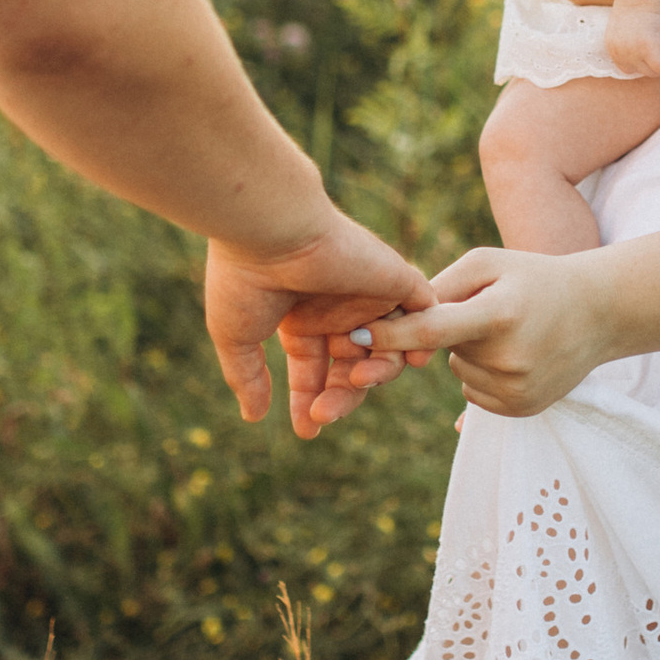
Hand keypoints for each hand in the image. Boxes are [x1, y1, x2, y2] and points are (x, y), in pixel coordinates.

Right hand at [204, 209, 431, 436]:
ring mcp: (367, 294)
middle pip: (352, 367)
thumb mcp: (235, 336)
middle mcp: (335, 308)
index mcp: (300, 318)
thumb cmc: (244, 278)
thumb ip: (247, 377)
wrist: (269, 229)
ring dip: (379, 375)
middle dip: (341, 396)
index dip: (310, 400)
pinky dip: (422, 337)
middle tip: (322, 415)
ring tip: (359, 381)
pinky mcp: (395, 278)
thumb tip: (253, 417)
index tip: (306, 430)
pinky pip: (423, 314)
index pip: (314, 369)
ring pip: (388, 348)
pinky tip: (411, 359)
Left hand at [366, 245, 621, 417]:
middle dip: (452, 331)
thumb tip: (394, 320)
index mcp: (500, 314)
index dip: (390, 335)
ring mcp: (518, 389)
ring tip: (511, 331)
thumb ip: (441, 287)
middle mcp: (510, 358)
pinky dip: (484, 373)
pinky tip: (516, 353)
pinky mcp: (522, 408)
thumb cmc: (534, 277)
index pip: (432, 331)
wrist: (600, 311)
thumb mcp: (489, 263)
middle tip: (493, 309)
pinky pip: (475, 393)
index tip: (352, 337)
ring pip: (459, 372)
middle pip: (445, 351)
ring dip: (469, 353)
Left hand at [603, 1, 659, 79]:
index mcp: (612, 45)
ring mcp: (631, 51)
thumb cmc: (639, 2)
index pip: (626, 67)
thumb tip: (647, 53)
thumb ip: (631, 42)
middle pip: (641, 71)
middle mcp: (619, 51)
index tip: (656, 55)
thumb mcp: (628, 27)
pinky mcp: (646, 48)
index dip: (644, 65)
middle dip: (657, 65)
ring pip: (653, 72)